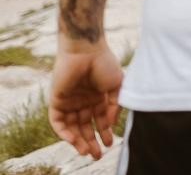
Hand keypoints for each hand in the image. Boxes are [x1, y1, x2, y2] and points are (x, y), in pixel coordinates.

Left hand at [49, 45, 122, 159]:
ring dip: (79, 141)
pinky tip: (74, 140)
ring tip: (87, 152)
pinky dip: (64, 132)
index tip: (111, 144)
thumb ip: (115, 106)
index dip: (105, 132)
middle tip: (98, 155)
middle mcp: (83, 101)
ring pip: (73, 127)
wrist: (86, 50)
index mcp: (98, 97)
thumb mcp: (117, 86)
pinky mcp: (57, 101)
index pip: (100, 119)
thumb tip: (110, 124)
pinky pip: (58, 122)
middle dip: (92, 141)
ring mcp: (70, 102)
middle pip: (86, 126)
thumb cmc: (105, 63)